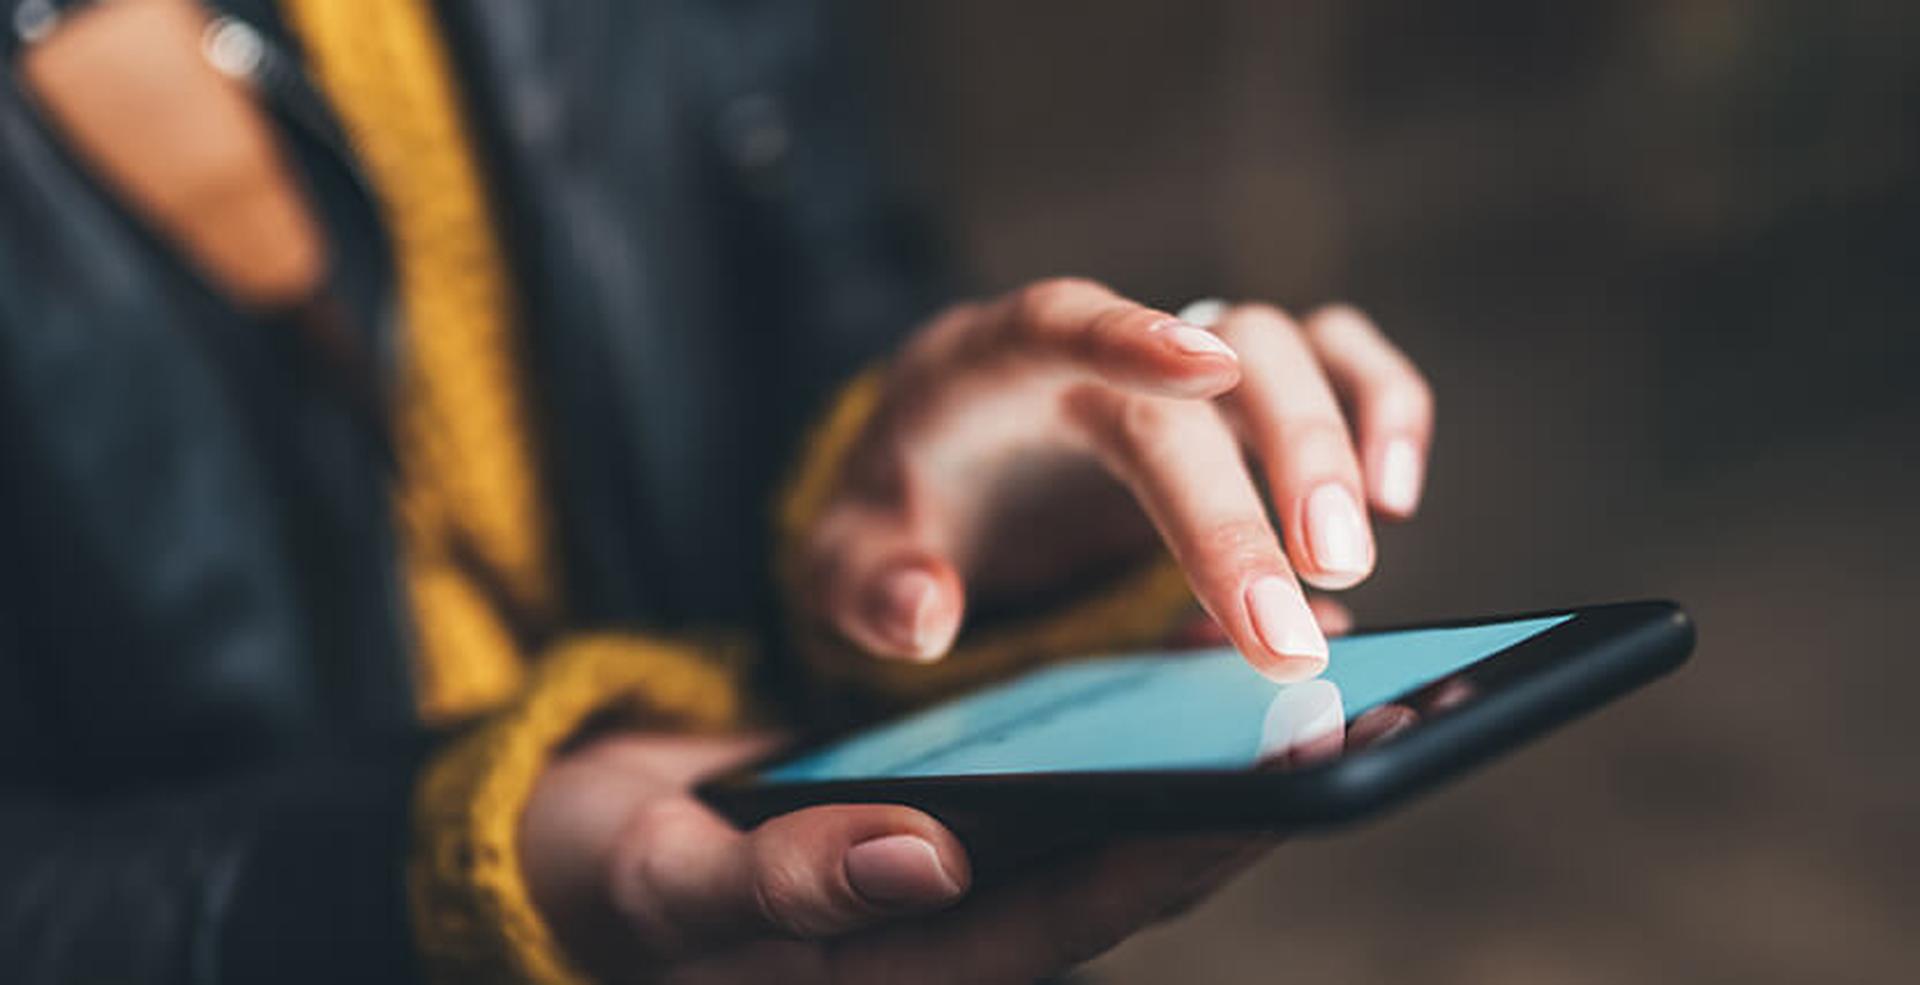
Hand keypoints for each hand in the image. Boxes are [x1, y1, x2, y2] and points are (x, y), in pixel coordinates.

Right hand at [521, 732, 1272, 983]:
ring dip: (1206, 749)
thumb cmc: (606, 874)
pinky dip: (1133, 712)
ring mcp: (959, 868)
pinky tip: (1184, 646)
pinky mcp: (951, 813)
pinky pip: (1066, 768)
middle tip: (1341, 715)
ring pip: (1111, 814)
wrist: (566, 843)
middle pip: (1125, 868)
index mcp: (906, 964)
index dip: (1174, 849)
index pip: (1072, 913)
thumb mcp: (665, 878)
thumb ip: (781, 885)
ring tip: (1305, 665)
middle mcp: (956, 926)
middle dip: (1236, 798)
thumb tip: (921, 861)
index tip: (1271, 783)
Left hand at [800, 279, 1431, 679]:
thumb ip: (868, 588)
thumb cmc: (898, 510)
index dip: (1128, 334)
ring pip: (1284, 349)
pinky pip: (1334, 362)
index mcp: (985, 367)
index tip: (1202, 367)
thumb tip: (925, 617)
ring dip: (1329, 448)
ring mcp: (1181, 362)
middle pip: (1197, 380)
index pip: (1057, 321)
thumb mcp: (842, 562)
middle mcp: (1098, 349)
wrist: (940, 476)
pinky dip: (1380, 409)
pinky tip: (1398, 492)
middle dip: (1251, 495)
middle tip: (1292, 616)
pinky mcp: (1239, 399)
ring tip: (1350, 563)